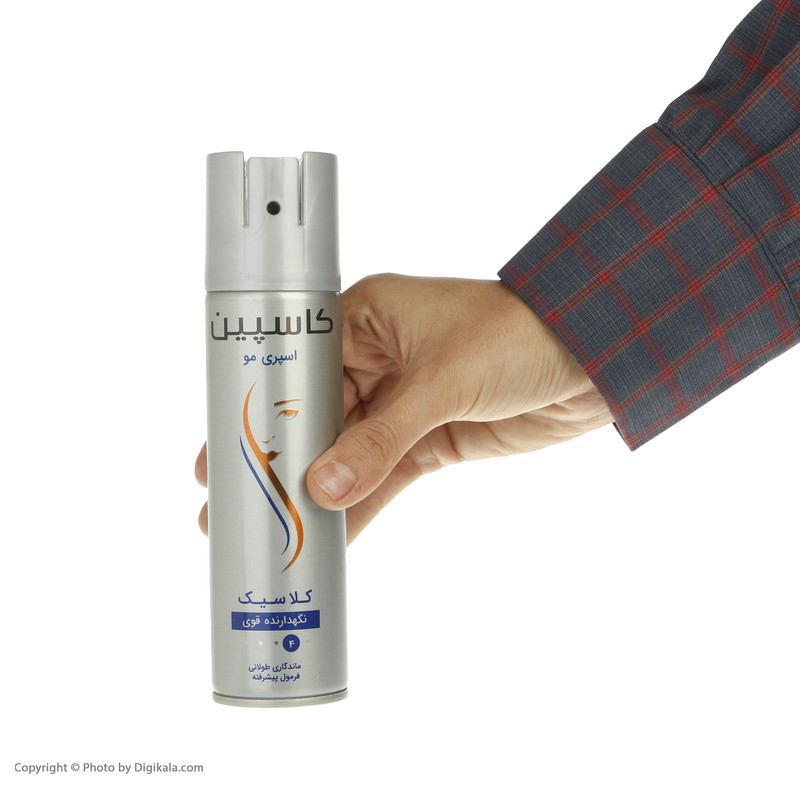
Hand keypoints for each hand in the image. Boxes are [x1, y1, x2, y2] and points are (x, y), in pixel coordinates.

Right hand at [195, 274, 612, 541]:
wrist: (593, 356)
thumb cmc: (517, 335)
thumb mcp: (441, 382)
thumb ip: (380, 440)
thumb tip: (323, 488)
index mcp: (365, 318)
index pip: (294, 367)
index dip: (259, 413)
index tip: (223, 452)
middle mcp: (376, 358)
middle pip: (314, 417)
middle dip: (279, 461)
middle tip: (233, 504)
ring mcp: (402, 402)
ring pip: (346, 452)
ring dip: (315, 490)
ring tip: (272, 530)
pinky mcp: (429, 437)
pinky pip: (384, 473)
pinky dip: (361, 503)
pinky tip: (332, 534)